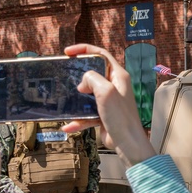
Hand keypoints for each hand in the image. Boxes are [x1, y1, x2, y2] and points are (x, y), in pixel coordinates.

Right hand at [61, 44, 155, 166]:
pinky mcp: (104, 114)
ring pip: (88, 94)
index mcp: (118, 76)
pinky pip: (87, 113)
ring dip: (76, 99)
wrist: (127, 143)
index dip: (84, 49)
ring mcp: (109, 100)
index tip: (68, 51)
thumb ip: (92, 79)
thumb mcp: (106, 91)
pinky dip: (78, 119)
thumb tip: (82, 84)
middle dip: (79, 75)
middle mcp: (115, 86)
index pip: (101, 54)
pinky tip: (68, 126)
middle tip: (65, 74)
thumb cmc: (120, 117)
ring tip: (64, 100)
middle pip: (93, 73)